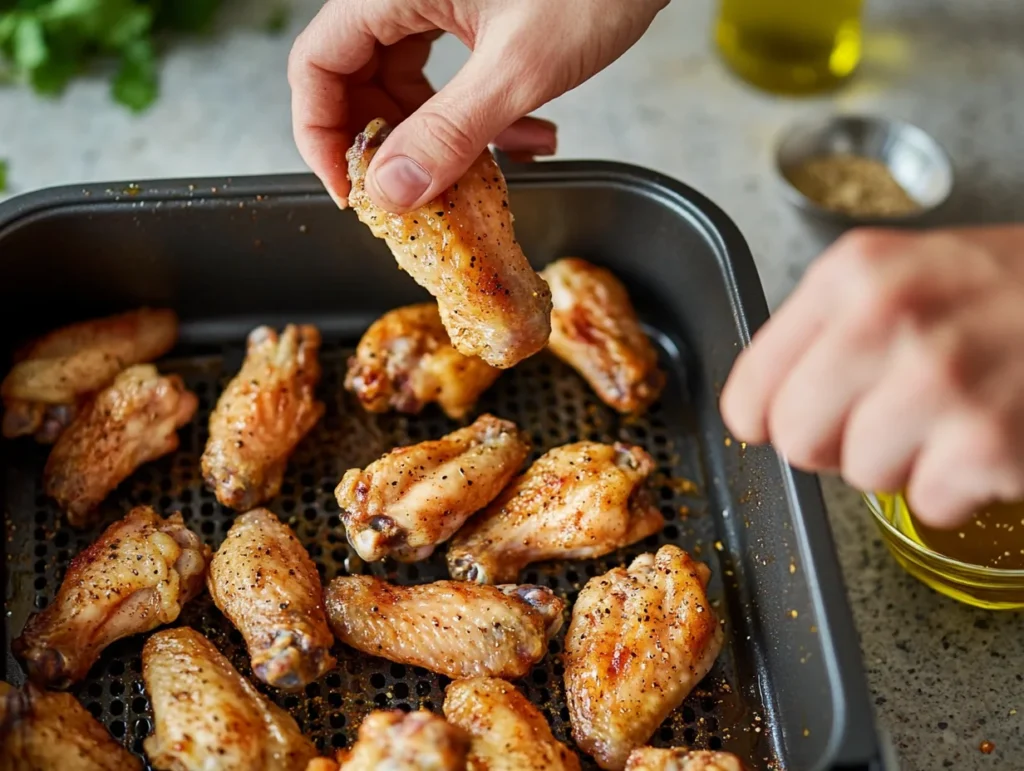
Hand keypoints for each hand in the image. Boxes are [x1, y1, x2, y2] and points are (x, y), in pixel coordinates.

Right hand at [288, 0, 667, 210]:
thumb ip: (453, 131)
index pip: (317, 63)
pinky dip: (481, 115)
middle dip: (391, 144)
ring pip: (408, 82)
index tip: (353, 192)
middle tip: (420, 193)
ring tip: (492, 169)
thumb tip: (393, 188)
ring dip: (444, 137)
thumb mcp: (521, 65)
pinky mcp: (474, 11)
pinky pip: (452, 74)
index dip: (322, 135)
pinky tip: (529, 137)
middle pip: (357, 76)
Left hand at [721, 226, 1023, 528]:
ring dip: (903, 462)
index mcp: (852, 276)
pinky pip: (928, 503)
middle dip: (834, 443)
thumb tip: (764, 410)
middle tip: (883, 417)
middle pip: (795, 441)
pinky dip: (958, 487)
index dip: (769, 419)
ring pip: (861, 476)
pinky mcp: (987, 441)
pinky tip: (990, 436)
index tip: (788, 421)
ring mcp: (938, 382)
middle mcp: (886, 320)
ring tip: (950, 416)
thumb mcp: (905, 273)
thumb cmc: (1009, 289)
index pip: (750, 390)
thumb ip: (828, 331)